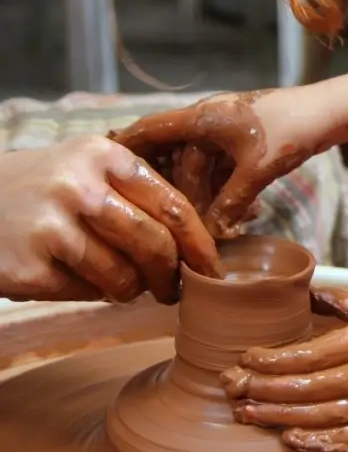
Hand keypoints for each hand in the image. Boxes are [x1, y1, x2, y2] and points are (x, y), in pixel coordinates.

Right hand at [0, 136, 220, 303]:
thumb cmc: (41, 188)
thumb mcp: (86, 168)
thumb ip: (136, 192)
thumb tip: (192, 242)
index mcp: (104, 157)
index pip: (173, 206)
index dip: (199, 243)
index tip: (212, 268)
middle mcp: (80, 187)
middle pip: (155, 245)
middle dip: (170, 275)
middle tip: (170, 290)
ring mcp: (53, 228)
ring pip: (123, 276)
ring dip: (129, 288)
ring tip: (118, 283)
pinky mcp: (31, 268)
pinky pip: (86, 293)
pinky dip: (90, 293)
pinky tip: (73, 277)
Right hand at [109, 89, 313, 238]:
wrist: (331, 113)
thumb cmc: (292, 130)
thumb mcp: (258, 169)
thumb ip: (230, 202)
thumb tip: (208, 235)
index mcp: (202, 116)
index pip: (151, 130)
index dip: (127, 149)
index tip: (106, 171)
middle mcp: (208, 120)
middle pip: (176, 156)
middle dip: (175, 189)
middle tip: (167, 220)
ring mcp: (225, 131)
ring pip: (199, 166)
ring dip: (203, 194)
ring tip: (206, 226)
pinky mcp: (243, 142)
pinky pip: (221, 168)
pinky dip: (224, 190)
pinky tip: (235, 216)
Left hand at [221, 289, 347, 451]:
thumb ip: (345, 303)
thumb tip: (309, 288)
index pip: (307, 354)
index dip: (271, 359)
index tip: (247, 357)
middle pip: (304, 388)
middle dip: (263, 389)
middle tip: (234, 387)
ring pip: (316, 416)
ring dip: (276, 416)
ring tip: (248, 412)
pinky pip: (342, 442)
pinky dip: (313, 441)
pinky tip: (290, 435)